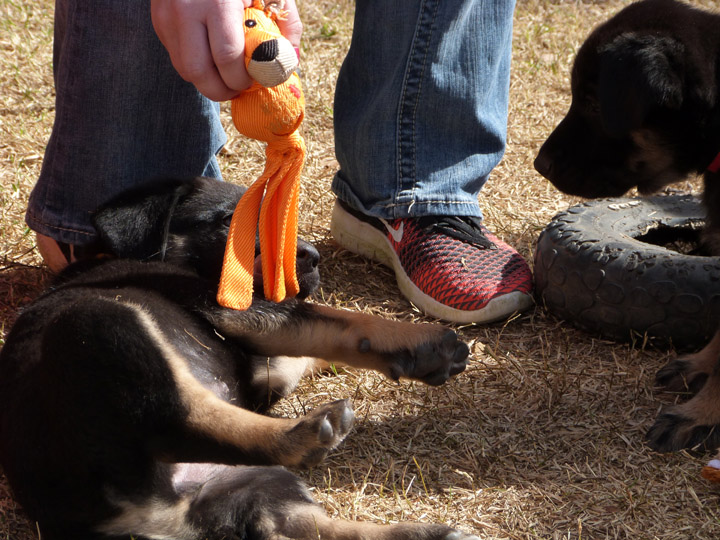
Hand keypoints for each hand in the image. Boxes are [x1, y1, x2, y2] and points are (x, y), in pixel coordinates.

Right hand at [151, 0, 302, 101]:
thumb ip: (287, 21)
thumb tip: (290, 60)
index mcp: (217, 2)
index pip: (227, 57)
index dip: (241, 79)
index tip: (253, 80)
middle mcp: (186, 10)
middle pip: (198, 72)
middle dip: (221, 91)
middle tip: (238, 89)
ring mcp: (167, 17)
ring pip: (184, 70)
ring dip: (206, 82)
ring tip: (225, 77)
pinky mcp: (158, 21)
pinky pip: (176, 56)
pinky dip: (195, 65)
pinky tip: (210, 57)